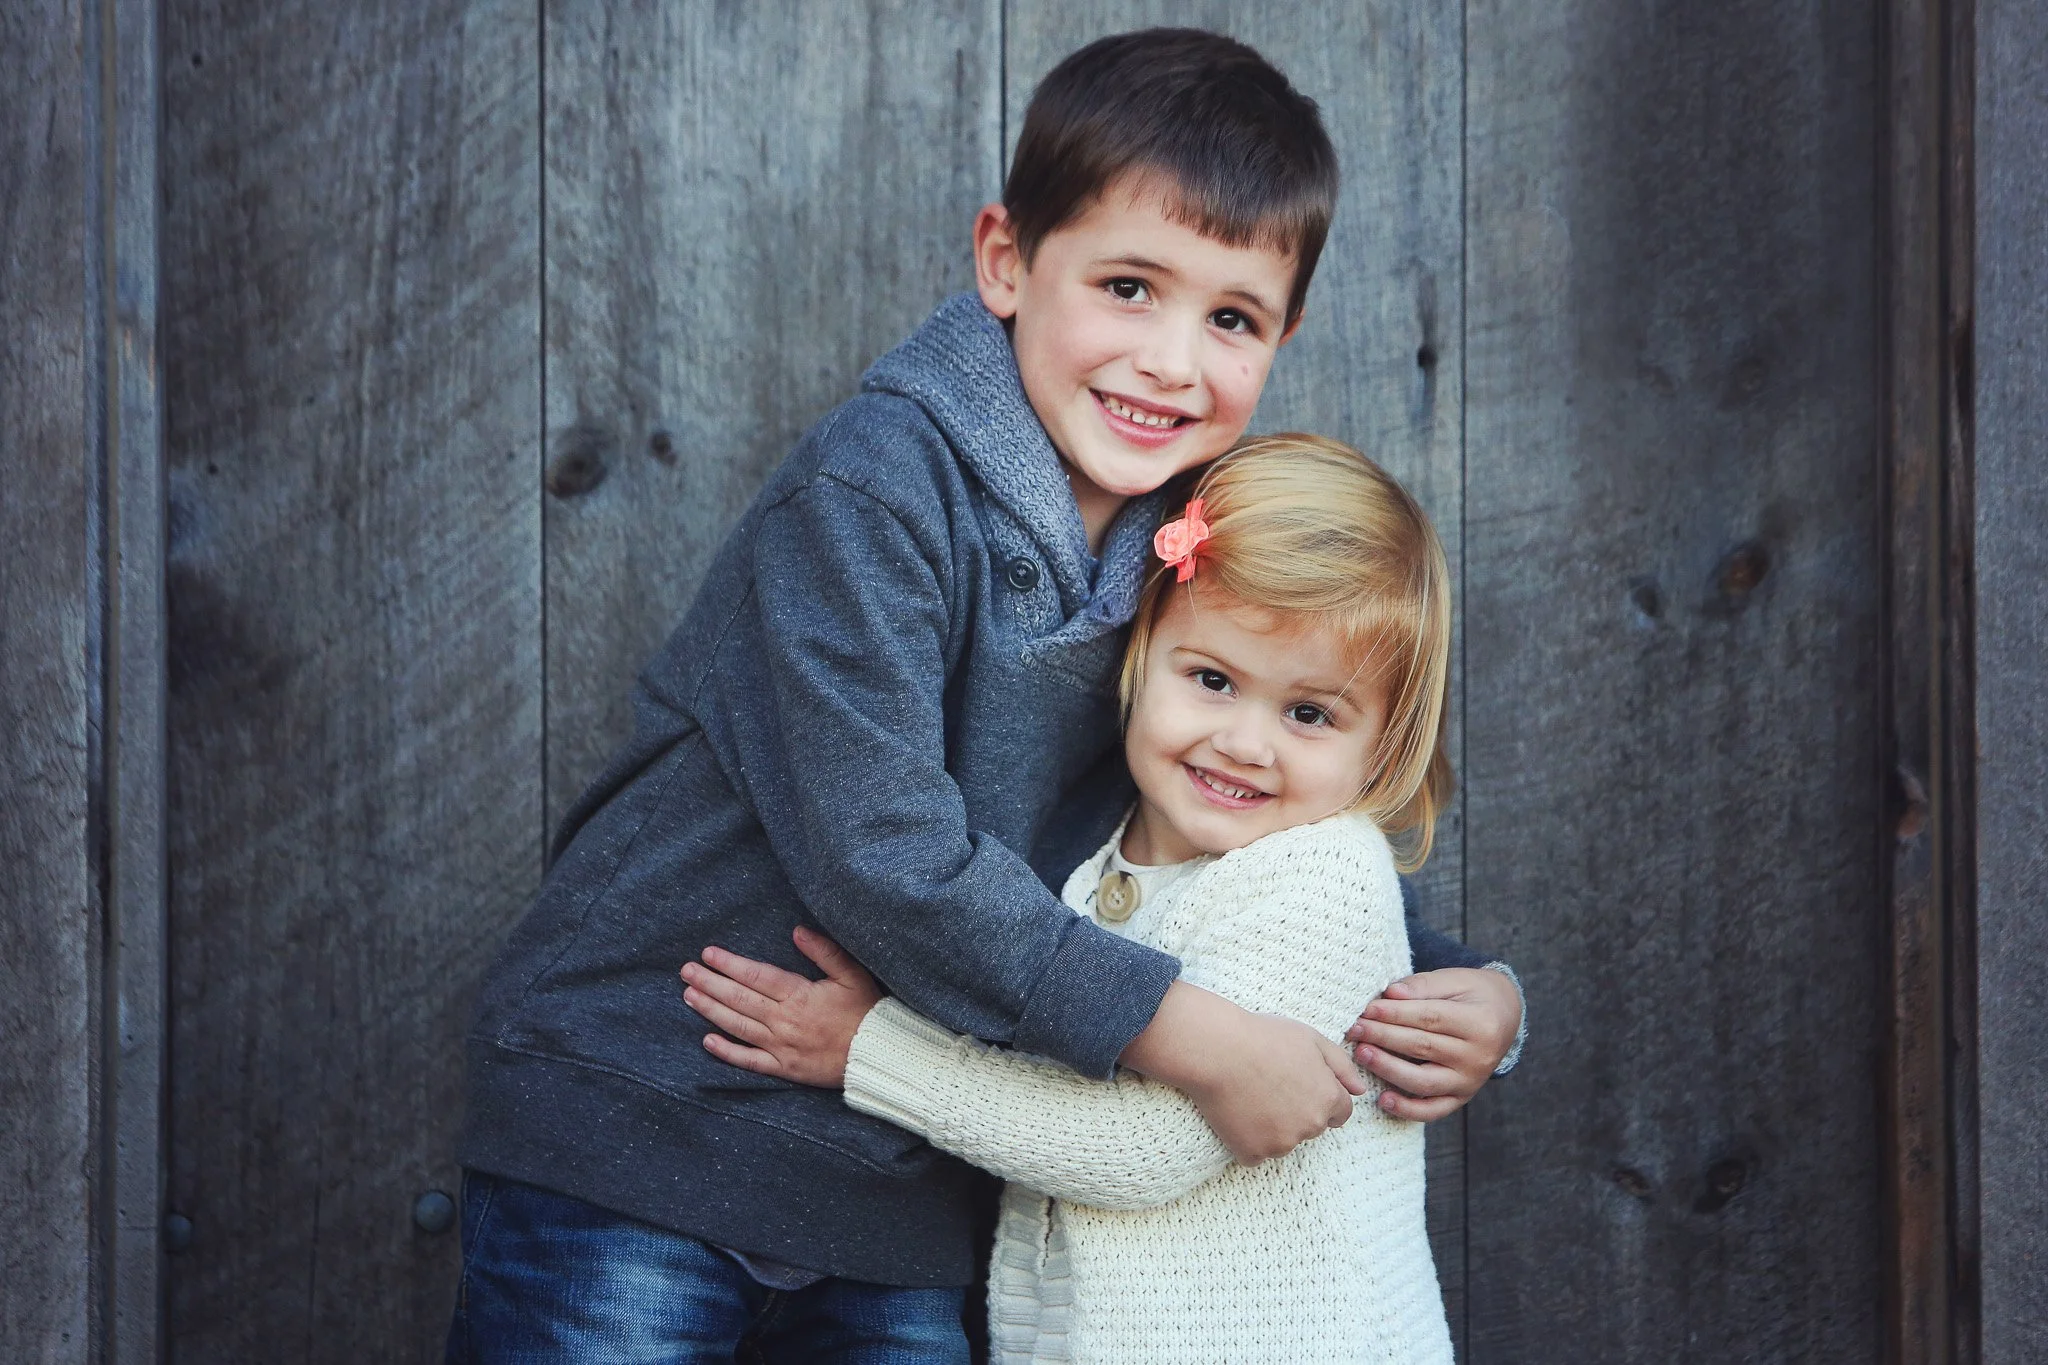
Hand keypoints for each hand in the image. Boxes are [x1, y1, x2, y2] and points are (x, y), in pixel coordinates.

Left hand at [679, 926, 882, 1087]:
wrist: (877, 1055)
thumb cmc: (866, 1011)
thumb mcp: (852, 974)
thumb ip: (824, 951)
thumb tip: (797, 931)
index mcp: (799, 995)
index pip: (756, 976)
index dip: (729, 964)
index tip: (708, 954)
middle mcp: (784, 1020)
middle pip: (739, 999)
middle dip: (709, 983)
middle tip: (686, 971)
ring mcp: (781, 1046)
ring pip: (737, 1026)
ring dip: (710, 1010)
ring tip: (688, 996)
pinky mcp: (784, 1068)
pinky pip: (749, 1061)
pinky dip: (726, 1052)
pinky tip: (707, 1041)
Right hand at [1121, 981, 1366, 1164]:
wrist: (1216, 1050)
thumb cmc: (1263, 1037)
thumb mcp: (1311, 1039)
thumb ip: (1342, 1066)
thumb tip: (1361, 1090)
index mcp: (1328, 1099)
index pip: (1340, 1113)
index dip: (1320, 1097)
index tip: (1298, 1086)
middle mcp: (1310, 1126)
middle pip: (1311, 1127)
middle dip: (1298, 1111)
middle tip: (1270, 1085)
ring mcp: (1280, 1143)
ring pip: (1283, 1141)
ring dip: (1272, 1127)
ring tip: (1251, 1095)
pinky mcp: (1252, 1152)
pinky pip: (1255, 1153)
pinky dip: (1247, 1140)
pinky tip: (1237, 1113)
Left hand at [1346, 966, 1521, 1120]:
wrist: (1504, 1015)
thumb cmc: (1473, 993)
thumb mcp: (1455, 979)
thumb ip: (1423, 986)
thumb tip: (1390, 994)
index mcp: (1480, 1022)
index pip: (1429, 1018)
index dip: (1395, 1014)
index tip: (1368, 1009)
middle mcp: (1478, 1056)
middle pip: (1422, 1047)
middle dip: (1384, 1037)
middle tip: (1355, 1029)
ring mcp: (1470, 1081)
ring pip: (1424, 1081)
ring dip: (1388, 1069)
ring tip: (1362, 1054)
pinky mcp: (1462, 1097)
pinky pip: (1434, 1110)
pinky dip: (1408, 1110)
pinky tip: (1383, 1100)